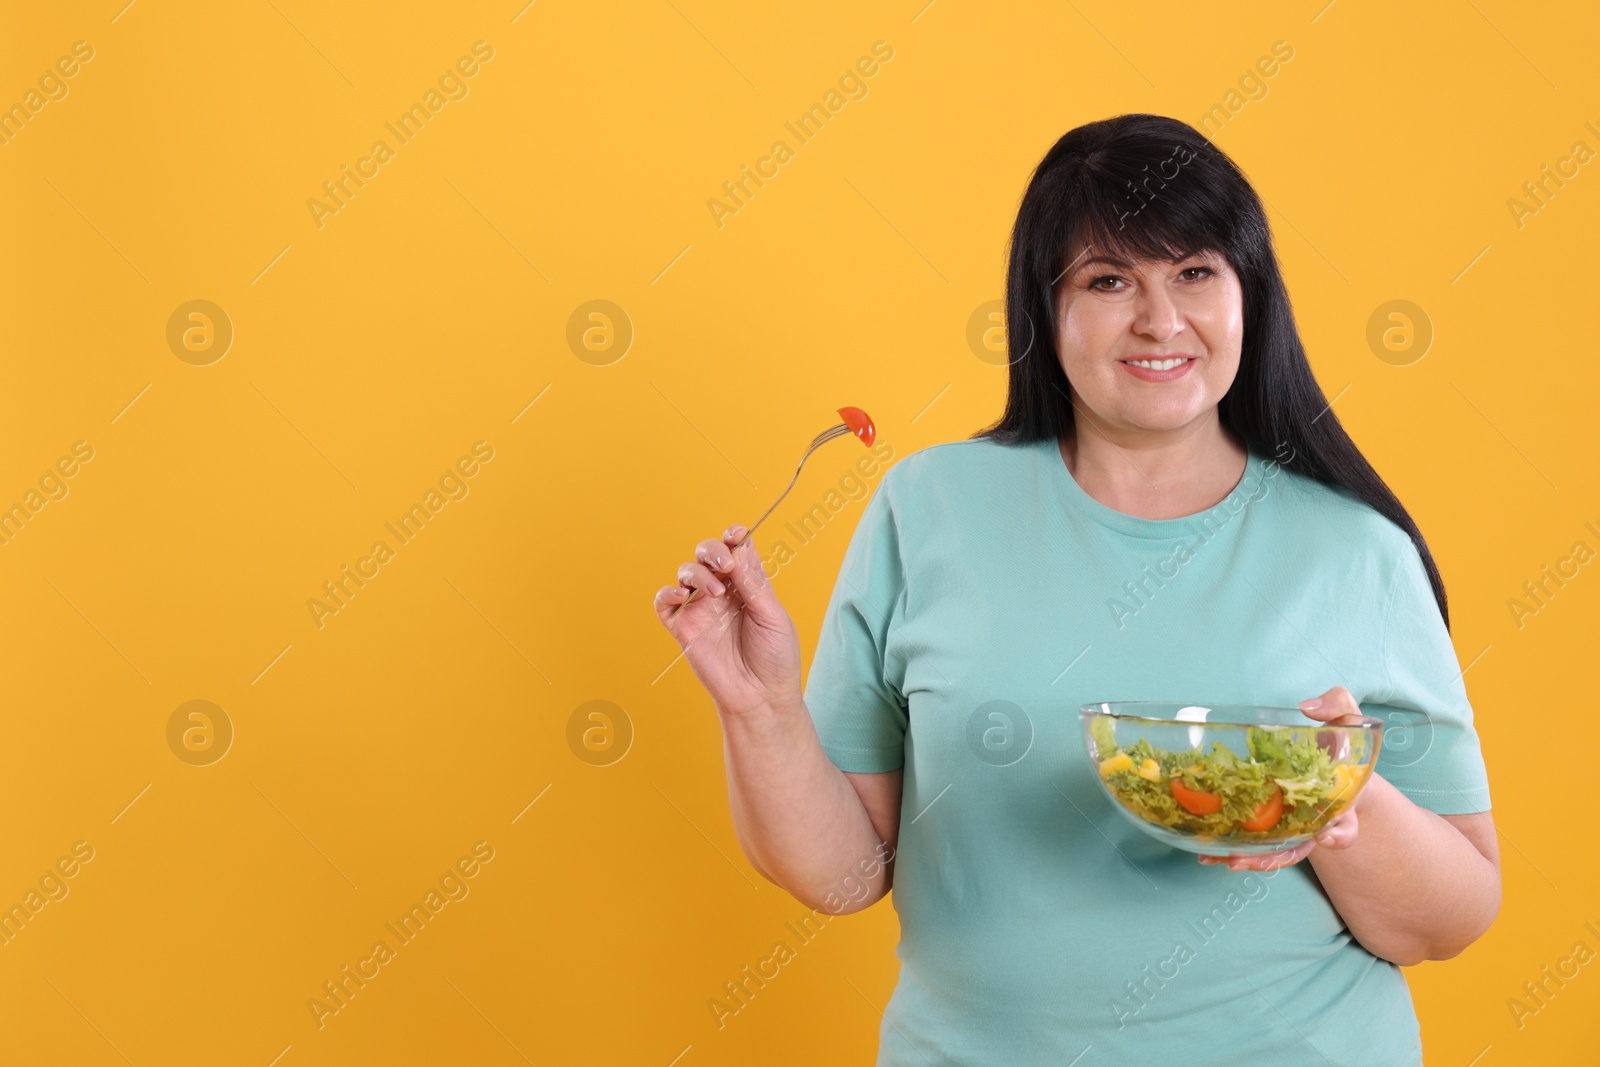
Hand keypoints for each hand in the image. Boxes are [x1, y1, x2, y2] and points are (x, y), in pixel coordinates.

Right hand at [653, 524, 801, 718]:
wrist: (761, 697)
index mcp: (748, 585)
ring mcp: (701, 609)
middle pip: (708, 554)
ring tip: (715, 592)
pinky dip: (667, 592)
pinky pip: (664, 602)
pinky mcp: (683, 628)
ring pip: (686, 572)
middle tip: (726, 565)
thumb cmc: (775, 658)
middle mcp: (723, 592)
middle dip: (713, 550)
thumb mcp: (773, 617)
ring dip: (698, 573)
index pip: (736, 550)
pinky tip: (682, 596)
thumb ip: (754, 584)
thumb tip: (739, 551)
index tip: (737, 535)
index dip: (734, 537)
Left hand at [1198, 685, 1367, 870]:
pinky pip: (1252, 842)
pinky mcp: (1268, 825)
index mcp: (1339, 803)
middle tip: (1242, 861)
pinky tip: (1206, 852)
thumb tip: (1309, 707)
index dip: (1339, 834)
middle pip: (1298, 849)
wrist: (1331, 764)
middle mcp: (1315, 823)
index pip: (1345, 826)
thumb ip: (1337, 706)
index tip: (1327, 835)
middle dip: (1272, 858)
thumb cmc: (1337, 743)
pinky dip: (1231, 850)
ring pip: (1271, 852)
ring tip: (1216, 859)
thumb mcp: (1346, 721)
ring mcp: (1290, 827)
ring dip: (1246, 859)